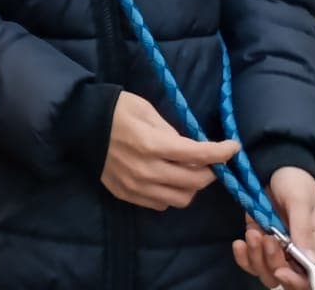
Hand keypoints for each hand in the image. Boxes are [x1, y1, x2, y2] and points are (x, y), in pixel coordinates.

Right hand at [100, 92, 237, 210]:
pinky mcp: (127, 195)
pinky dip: (171, 194)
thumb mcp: (147, 110)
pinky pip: (161, 205)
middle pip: (194, 183)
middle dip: (209, 172)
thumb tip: (193, 149)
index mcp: (152, 144)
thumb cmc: (117, 110)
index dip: (221, 152)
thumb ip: (172, 131)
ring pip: (181, 199)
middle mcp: (147, 170)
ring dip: (191, 187)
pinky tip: (166, 179)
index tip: (234, 148)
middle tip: (209, 161)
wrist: (80, 124)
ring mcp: (136, 187)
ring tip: (187, 172)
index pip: (197, 155)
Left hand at [233, 169, 314, 288]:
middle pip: (290, 279)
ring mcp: (279, 249)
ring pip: (268, 273)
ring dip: (257, 259)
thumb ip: (302, 228)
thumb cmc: (295, 179)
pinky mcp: (260, 242)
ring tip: (254, 234)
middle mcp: (300, 252)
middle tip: (266, 241)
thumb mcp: (300, 199)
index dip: (300, 281)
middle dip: (274, 266)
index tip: (282, 271)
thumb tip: (310, 261)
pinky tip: (240, 242)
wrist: (275, 165)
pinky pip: (251, 261)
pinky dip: (244, 257)